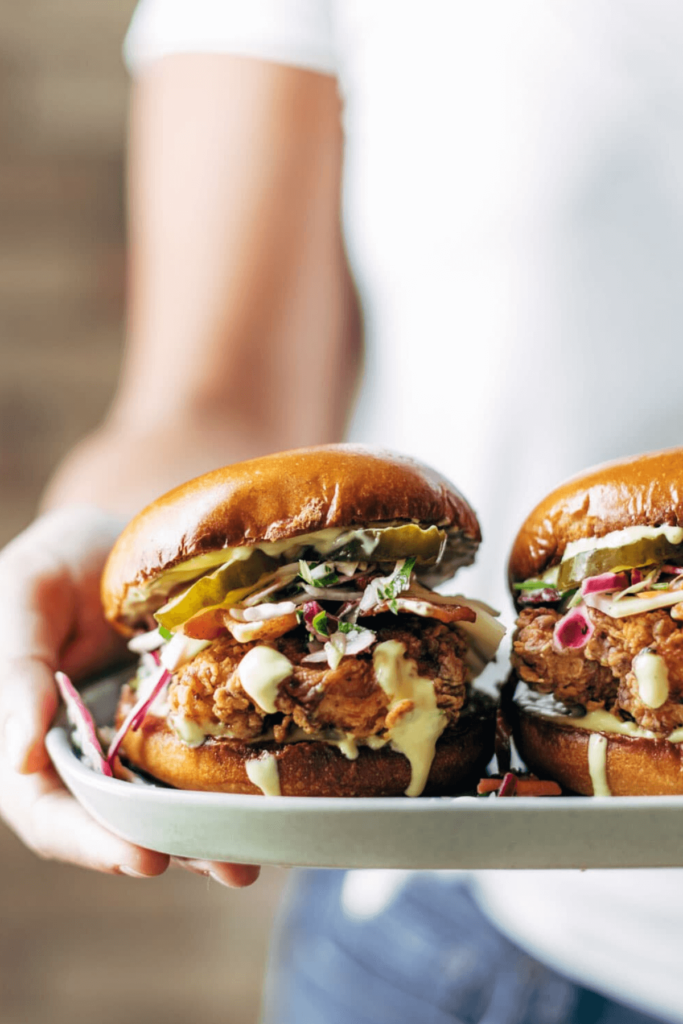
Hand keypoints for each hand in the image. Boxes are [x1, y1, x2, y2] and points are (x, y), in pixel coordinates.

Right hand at [0, 506, 258, 885]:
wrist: (119, 534)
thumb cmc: (60, 559)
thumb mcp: (27, 593)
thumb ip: (17, 670)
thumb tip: (23, 758)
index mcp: (26, 732)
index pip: (42, 807)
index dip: (86, 840)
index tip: (143, 859)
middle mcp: (79, 749)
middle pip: (110, 822)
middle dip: (165, 850)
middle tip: (225, 867)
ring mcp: (131, 741)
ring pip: (160, 802)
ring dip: (203, 837)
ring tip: (251, 859)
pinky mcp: (176, 722)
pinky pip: (196, 761)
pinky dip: (224, 787)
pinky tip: (264, 806)